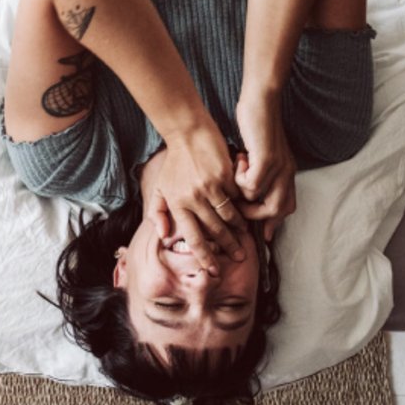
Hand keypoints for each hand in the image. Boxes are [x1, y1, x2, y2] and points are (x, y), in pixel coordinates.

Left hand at [148, 119, 247, 268]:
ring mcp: (211, 187)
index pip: (194, 238)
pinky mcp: (225, 176)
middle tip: (239, 257)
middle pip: (216, 231)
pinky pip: (237, 197)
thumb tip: (164, 235)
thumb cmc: (174, 164)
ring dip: (239, 229)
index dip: (206, 257)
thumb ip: (158, 213)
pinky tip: (246, 211)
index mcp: (178, 205)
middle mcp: (194, 199)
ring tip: (244, 237)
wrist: (188, 134)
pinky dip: (241, 206)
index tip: (215, 270)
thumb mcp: (160, 188)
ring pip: (230, 216)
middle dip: (229, 247)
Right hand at [234, 92, 296, 241]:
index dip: (273, 223)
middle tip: (237, 205)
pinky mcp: (268, 160)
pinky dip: (241, 179)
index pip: (286, 207)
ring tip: (235, 179)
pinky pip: (252, 186)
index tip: (262, 234)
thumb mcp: (262, 153)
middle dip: (255, 215)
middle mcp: (287, 173)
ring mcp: (279, 167)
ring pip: (263, 202)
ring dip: (244, 196)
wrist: (262, 100)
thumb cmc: (257, 124)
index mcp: (287, 173)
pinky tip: (238, 161)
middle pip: (278, 211)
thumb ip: (259, 172)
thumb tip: (249, 191)